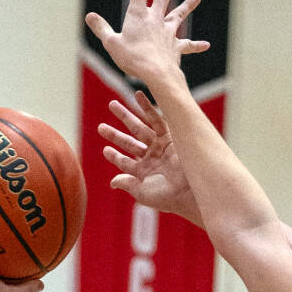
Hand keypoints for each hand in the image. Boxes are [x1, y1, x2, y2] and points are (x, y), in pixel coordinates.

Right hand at [85, 0, 208, 90]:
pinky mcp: (175, 47)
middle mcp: (155, 18)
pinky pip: (187, 45)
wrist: (157, 74)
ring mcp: (167, 32)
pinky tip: (206, 44)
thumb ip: (102, 29)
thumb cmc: (132, 59)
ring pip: (179, 15)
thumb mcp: (111, 44)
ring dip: (188, 4)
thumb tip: (90, 16)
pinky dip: (196, 45)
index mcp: (138, 14)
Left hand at [97, 94, 199, 222]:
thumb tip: (112, 182)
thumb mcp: (142, 192)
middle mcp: (152, 158)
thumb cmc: (167, 196)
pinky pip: (157, 118)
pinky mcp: (171, 136)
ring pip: (140, 128)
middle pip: (130, 142)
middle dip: (115, 134)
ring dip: (126, 116)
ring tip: (112, 105)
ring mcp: (161, 146)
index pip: (125, 162)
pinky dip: (147, 106)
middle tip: (100, 127)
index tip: (105, 150)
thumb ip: (127, 184)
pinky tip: (137, 95)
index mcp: (145, 172)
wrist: (190, 189)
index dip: (114, 156)